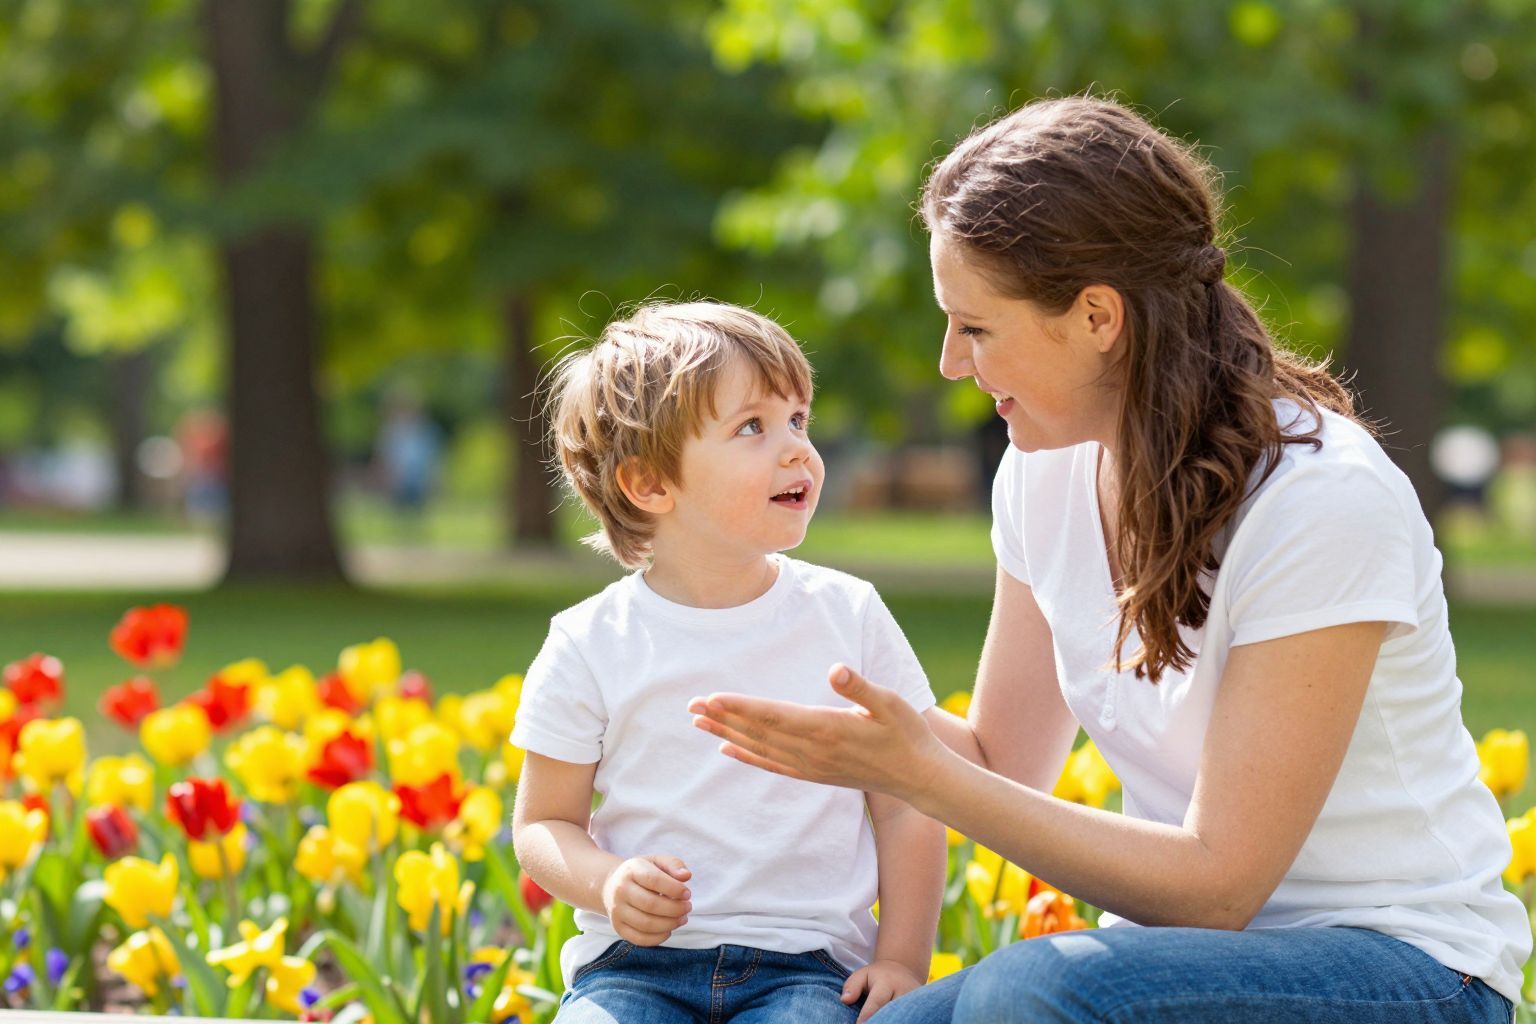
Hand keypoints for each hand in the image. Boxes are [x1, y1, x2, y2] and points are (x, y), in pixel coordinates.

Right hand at [600, 854, 691, 945]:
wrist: (612, 886)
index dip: (674, 889)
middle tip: (688, 907)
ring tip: (682, 919)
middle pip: (651, 905)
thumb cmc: (641, 873)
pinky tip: (668, 930)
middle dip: (675, 909)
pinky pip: (640, 939)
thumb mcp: (656, 861)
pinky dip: (658, 938)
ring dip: (670, 924)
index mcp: (631, 870)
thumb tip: (686, 876)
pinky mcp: (618, 927)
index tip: (687, 893)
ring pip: (646, 924)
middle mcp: (620, 890)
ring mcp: (617, 911)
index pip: (654, 880)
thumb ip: (674, 864)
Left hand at [688, 664, 945, 801]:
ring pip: (760, 749)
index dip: (740, 707)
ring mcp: (811, 765)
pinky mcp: (814, 774)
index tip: (712, 698)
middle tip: (691, 707)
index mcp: (826, 728)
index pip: (773, 716)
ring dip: (727, 735)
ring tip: (699, 723)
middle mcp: (812, 750)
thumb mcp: (889, 702)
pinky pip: (772, 766)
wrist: (918, 777)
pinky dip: (747, 757)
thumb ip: (859, 687)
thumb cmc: (906, 733)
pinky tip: (728, 750)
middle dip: (723, 719)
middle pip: (757, 733)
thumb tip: (836, 670)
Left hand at [841, 958, 923, 1022]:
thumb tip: (845, 1000)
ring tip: (882, 1023)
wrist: (904, 972)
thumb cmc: (877, 977)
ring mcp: (916, 1002)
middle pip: (893, 1012)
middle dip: (881, 1021)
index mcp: (887, 983)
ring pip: (905, 1017)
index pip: (876, 1002)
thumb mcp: (862, 974)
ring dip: (894, 1021)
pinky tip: (893, 1022)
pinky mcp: (922, 1009)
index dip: (868, 1016)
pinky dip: (903, 1020)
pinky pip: (912, 1018)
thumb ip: (852, 986)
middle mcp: (904, 992)